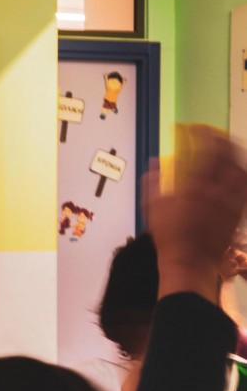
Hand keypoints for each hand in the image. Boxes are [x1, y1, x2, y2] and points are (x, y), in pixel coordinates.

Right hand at [147, 125, 246, 301]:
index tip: (196, 128)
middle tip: (215, 136)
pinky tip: (236, 174)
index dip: (204, 133)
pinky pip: (246, 187)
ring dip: (235, 156)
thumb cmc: (169, 237)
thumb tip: (154, 164)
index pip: (207, 149)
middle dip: (223, 140)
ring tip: (226, 153)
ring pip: (242, 169)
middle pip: (230, 154)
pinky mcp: (239, 212)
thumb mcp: (153, 207)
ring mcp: (232, 201)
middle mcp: (219, 189)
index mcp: (197, 185)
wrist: (190, 261)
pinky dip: (242, 175)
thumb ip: (153, 182)